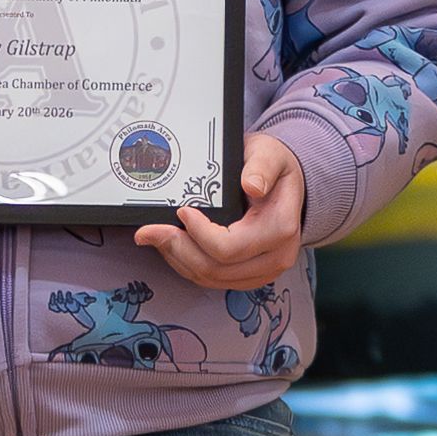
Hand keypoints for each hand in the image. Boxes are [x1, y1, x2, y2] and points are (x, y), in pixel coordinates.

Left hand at [135, 132, 305, 288]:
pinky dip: (187, 266)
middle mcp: (275, 257)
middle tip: (151, 230)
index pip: (229, 248)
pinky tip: (172, 247)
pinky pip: (213, 280)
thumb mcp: (270, 155)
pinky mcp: (249, 276)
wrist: (286, 186)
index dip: (198, 233)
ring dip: (178, 260)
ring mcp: (262, 271)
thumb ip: (262, 167)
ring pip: (210, 279)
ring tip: (156, 237)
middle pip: (215, 269)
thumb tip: (252, 184)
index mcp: (280, 229)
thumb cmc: (274, 169)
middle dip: (177, 249)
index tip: (183, 211)